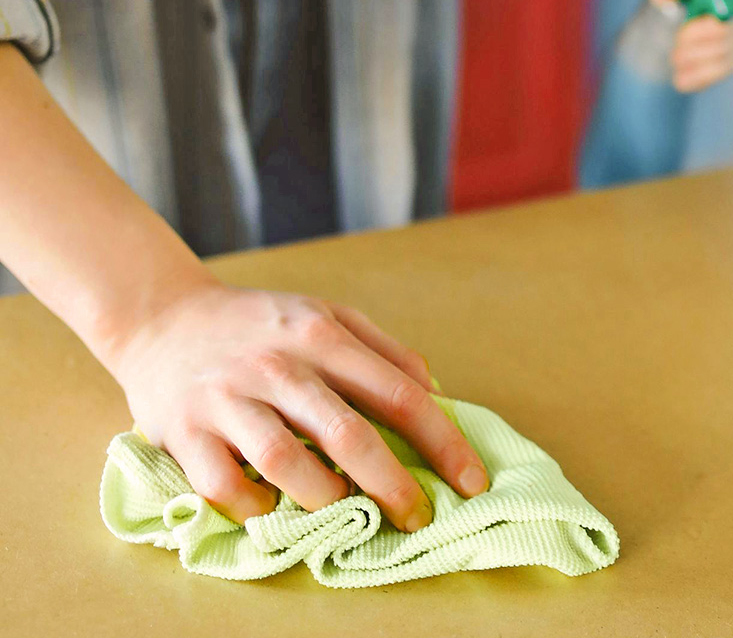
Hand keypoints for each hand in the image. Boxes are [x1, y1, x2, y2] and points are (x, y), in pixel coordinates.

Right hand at [104, 280, 487, 530]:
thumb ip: (384, 352)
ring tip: (340, 505)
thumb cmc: (259, 325)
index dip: (443, 442)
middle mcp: (277, 365)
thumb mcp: (326, 315)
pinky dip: (256, 507)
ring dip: (324, 497)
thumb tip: (439, 396)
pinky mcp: (183, 431)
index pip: (399, 394)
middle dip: (393, 486)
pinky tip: (271, 505)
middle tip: (418, 517)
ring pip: (287, 464)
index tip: (472, 481)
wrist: (160, 316)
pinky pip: (225, 487)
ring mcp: (227, 399)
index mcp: (321, 335)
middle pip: (349, 435)